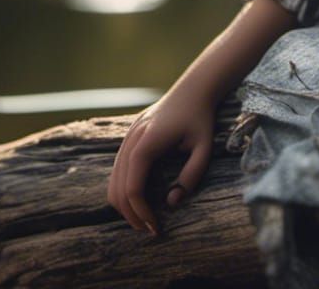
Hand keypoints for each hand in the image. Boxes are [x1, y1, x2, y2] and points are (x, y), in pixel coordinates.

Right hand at [107, 89, 215, 234]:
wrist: (193, 89)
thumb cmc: (200, 118)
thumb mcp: (205, 148)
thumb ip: (192, 176)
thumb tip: (172, 201)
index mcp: (146, 144)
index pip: (133, 189)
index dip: (142, 212)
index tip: (156, 227)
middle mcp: (130, 141)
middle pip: (117, 190)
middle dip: (131, 214)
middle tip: (150, 229)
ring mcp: (126, 139)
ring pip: (112, 182)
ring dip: (124, 205)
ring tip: (145, 218)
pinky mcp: (128, 139)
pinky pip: (118, 171)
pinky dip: (124, 190)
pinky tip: (141, 198)